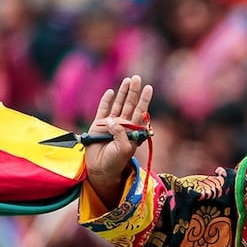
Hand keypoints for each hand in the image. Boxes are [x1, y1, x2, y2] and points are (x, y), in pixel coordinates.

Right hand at [85, 75, 152, 208]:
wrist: (100, 169)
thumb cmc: (115, 162)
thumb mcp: (124, 149)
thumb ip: (121, 134)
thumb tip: (113, 120)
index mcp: (132, 130)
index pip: (140, 111)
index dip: (144, 100)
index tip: (149, 87)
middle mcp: (123, 124)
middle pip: (130, 104)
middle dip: (133, 91)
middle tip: (137, 77)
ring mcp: (111, 123)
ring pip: (118, 104)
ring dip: (123, 92)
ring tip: (128, 80)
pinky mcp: (98, 124)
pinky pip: (103, 109)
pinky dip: (106, 101)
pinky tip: (111, 92)